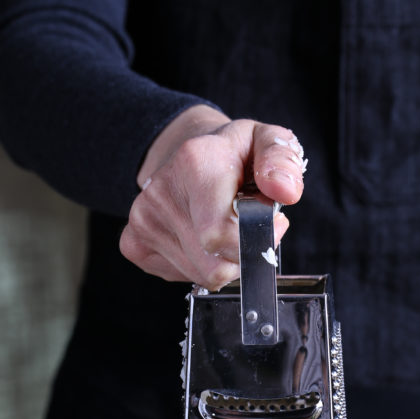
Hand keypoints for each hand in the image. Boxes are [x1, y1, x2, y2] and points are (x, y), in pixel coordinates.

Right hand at [119, 105, 305, 288]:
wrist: (184, 153)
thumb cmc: (231, 154)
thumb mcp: (266, 141)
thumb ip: (282, 159)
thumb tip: (284, 191)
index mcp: (194, 162)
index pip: (220, 236)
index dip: (256, 240)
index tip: (271, 223)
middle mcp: (161, 193)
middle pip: (215, 266)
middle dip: (243, 253)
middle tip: (248, 225)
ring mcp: (143, 221)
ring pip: (202, 276)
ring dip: (224, 260)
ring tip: (223, 225)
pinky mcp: (134, 244)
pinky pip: (183, 277)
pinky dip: (201, 265)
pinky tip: (202, 237)